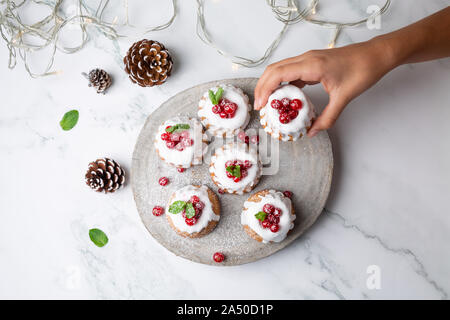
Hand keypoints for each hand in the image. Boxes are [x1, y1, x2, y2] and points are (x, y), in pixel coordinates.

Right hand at [254, 39, 394, 136]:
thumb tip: (313, 131)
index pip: (278, 74)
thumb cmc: (362, 70)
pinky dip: (282, 82)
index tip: (259, 105)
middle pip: (274, 70)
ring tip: (267, 102)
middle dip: (262, 87)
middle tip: (258, 106)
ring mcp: (308, 59)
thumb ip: (327, 117)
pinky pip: (290, 71)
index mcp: (311, 65)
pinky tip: (283, 95)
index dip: (265, 89)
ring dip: (270, 84)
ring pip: (280, 69)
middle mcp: (306, 59)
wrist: (375, 55)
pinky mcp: (312, 63)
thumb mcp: (344, 97)